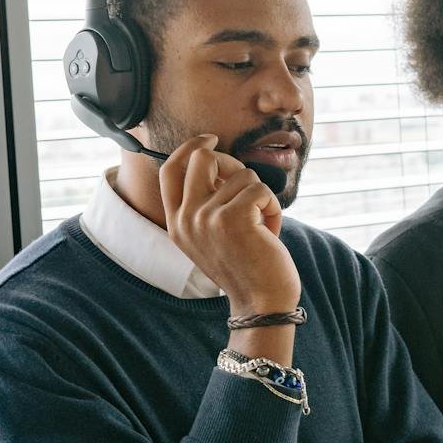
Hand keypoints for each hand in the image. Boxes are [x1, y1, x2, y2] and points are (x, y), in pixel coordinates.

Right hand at [158, 134, 300, 312]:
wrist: (261, 303)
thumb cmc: (246, 266)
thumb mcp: (212, 235)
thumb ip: (206, 203)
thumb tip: (219, 159)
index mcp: (175, 222)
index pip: (169, 169)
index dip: (190, 146)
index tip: (210, 139)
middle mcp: (185, 218)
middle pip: (203, 157)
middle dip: (234, 164)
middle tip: (250, 188)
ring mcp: (206, 218)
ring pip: (242, 174)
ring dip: (261, 196)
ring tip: (262, 226)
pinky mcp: (233, 219)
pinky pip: (261, 189)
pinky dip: (273, 206)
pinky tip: (270, 231)